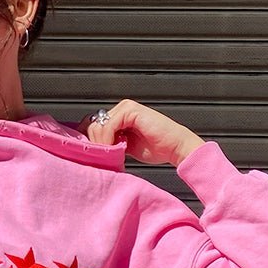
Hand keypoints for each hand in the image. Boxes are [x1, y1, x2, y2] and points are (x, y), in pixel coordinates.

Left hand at [78, 98, 205, 165]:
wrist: (176, 147)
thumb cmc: (156, 148)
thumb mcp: (126, 146)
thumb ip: (111, 142)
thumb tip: (92, 149)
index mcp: (118, 116)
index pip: (94, 125)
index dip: (90, 141)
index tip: (93, 157)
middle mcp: (120, 109)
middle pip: (93, 125)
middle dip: (94, 144)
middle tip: (103, 159)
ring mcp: (125, 107)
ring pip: (98, 125)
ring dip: (101, 144)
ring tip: (111, 157)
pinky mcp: (130, 110)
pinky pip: (108, 125)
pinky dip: (107, 140)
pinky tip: (115, 150)